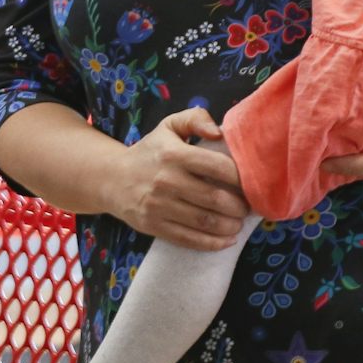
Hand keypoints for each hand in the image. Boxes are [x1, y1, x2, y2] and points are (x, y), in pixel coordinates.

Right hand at [113, 108, 251, 250]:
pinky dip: (214, 243)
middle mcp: (166, 181)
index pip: (217, 166)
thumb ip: (196, 118)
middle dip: (240, 206)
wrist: (112, 179)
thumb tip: (219, 132)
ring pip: (205, 222)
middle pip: (215, 198)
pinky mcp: (154, 227)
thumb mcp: (169, 126)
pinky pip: (189, 239)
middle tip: (249, 206)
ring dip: (230, 226)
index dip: (241, 177)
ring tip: (240, 222)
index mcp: (174, 154)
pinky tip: (228, 239)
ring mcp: (159, 206)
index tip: (251, 182)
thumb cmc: (150, 152)